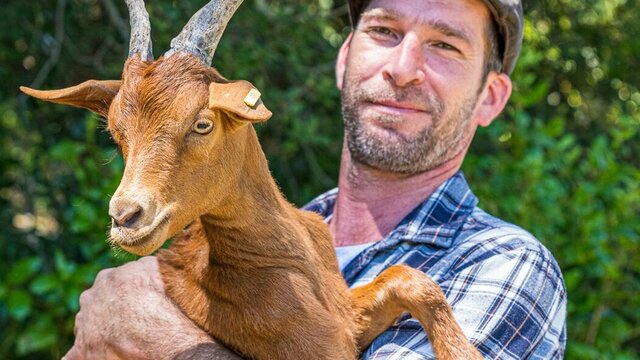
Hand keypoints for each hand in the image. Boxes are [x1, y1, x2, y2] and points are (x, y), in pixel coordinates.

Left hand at [63, 256, 239, 359]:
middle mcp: (91, 297)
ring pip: (88, 325)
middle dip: (109, 309)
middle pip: (97, 302)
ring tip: (122, 339)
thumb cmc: (163, 297)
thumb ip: (148, 263)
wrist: (157, 328)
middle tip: (129, 319)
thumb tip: (152, 257)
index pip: (114, 283)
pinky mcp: (83, 349)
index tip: (138, 300)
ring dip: (100, 330)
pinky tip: (94, 355)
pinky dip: (82, 356)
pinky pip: (74, 356)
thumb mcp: (158, 268)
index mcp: (109, 277)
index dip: (127, 293)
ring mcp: (85, 323)